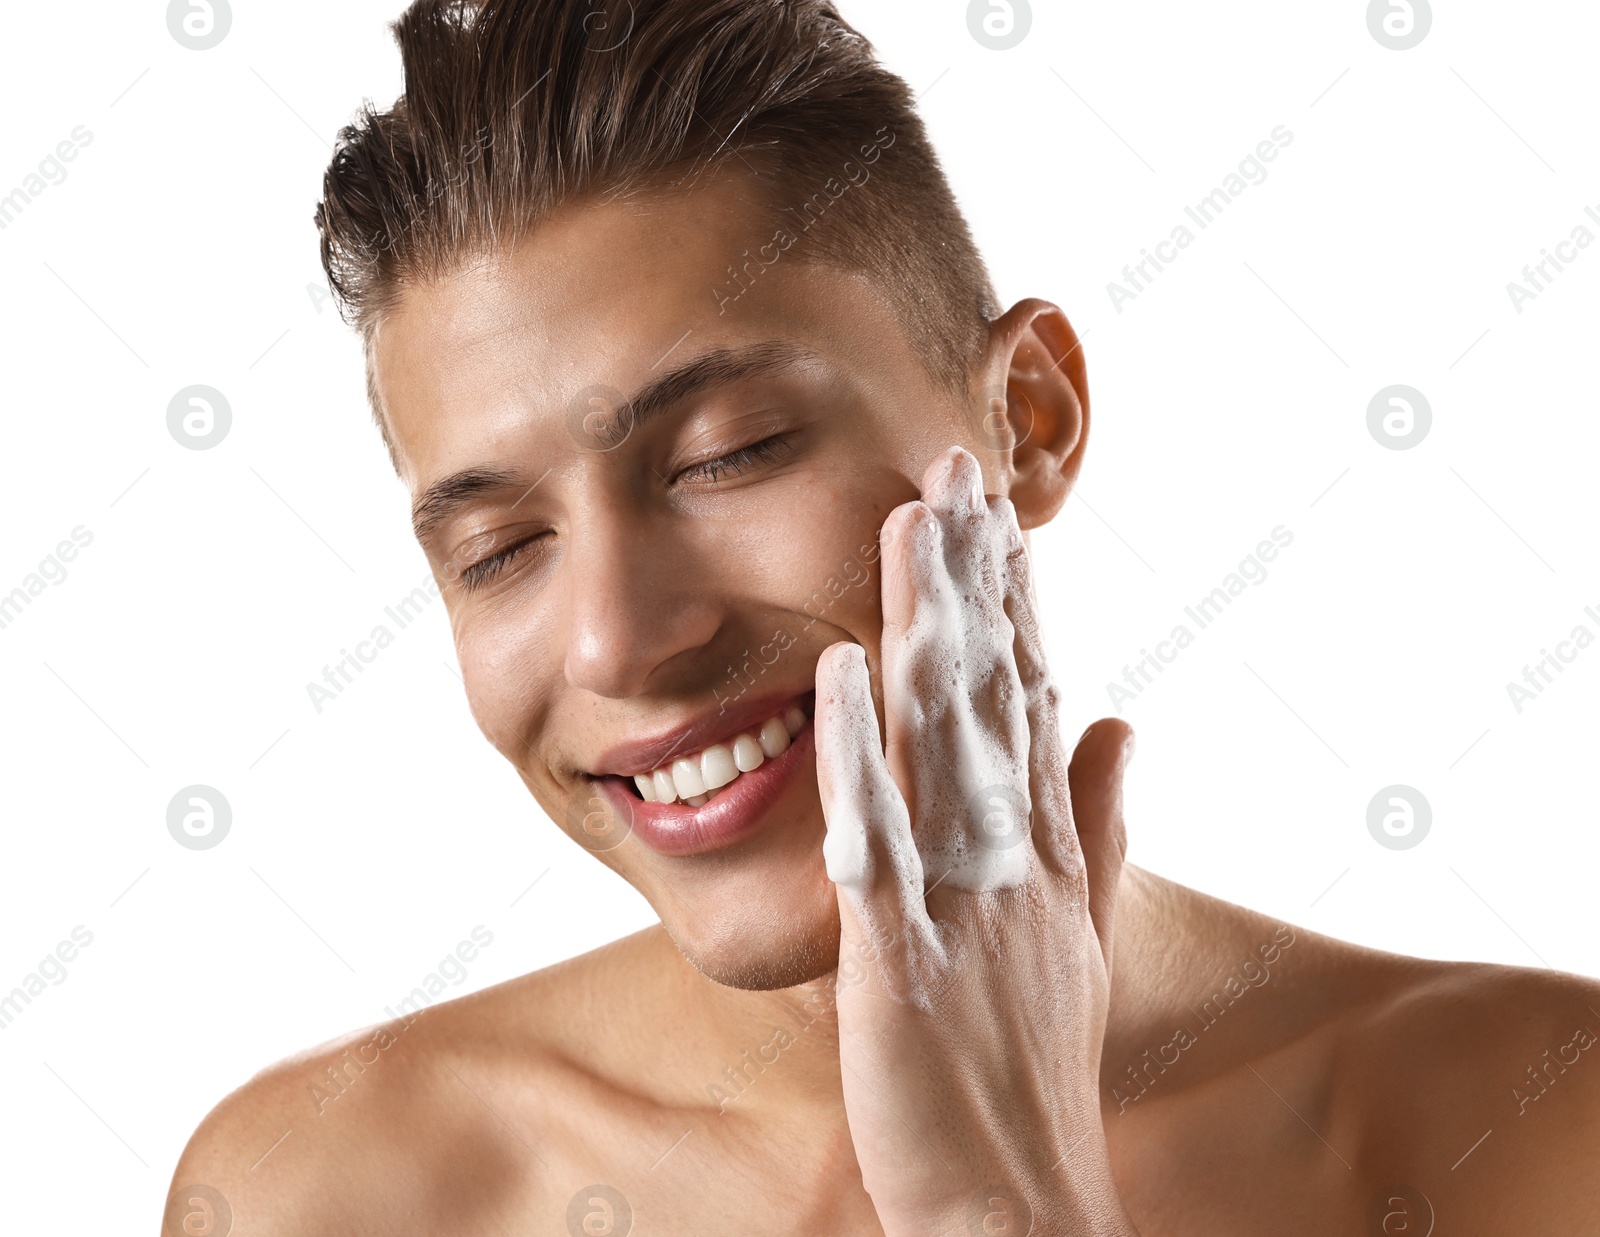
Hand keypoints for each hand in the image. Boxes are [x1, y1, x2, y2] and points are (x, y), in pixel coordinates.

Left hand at [815, 446, 1137, 1236]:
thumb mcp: (1080, 932)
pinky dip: (858, 757)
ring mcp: (962, 897)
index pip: (1030, 696)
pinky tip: (836, 672)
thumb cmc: (1031, 1067)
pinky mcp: (903, 954)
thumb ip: (1099, 820)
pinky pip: (875, 840)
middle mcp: (1015, 854)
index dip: (1011, 599)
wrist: (1016, 1202)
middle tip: (956, 462)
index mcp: (1046, 846)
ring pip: (944, 740)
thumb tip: (1122, 717)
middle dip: (974, 577)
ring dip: (926, 627)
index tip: (994, 511)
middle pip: (992, 692)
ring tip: (912, 522)